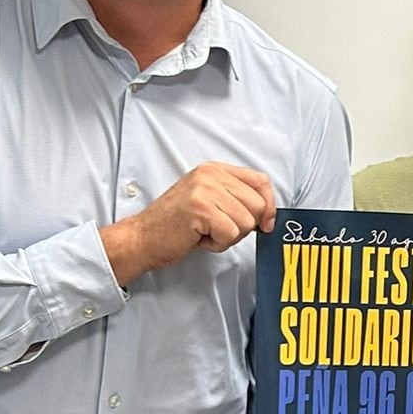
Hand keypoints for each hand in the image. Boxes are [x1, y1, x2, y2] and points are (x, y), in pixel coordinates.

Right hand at [103, 162, 275, 282]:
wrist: (142, 237)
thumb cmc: (176, 224)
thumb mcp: (209, 200)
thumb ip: (236, 199)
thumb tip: (269, 215)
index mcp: (214, 169)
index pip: (260, 181)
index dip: (269, 206)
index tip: (265, 224)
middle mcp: (210, 175)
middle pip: (258, 205)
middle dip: (243, 226)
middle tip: (217, 228)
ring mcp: (205, 190)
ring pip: (246, 222)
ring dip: (229, 236)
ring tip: (206, 232)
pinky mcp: (200, 208)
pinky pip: (231, 233)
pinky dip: (218, 244)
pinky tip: (200, 238)